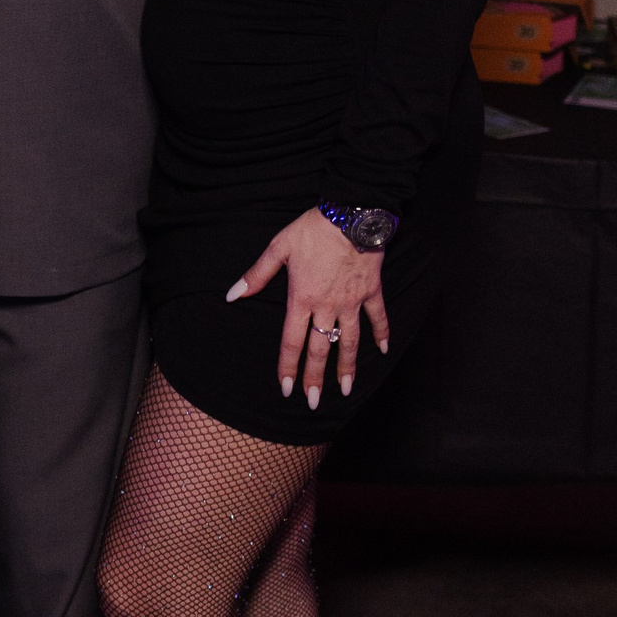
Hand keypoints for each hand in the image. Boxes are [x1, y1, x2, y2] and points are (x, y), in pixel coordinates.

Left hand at [226, 207, 390, 410]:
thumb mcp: (278, 247)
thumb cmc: (312, 229)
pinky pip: (378, 318)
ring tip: (347, 389)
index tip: (287, 389)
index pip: (291, 341)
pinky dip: (382, 334)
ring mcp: (352, 301)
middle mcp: (327, 306)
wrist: (351, 213)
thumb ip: (256, 275)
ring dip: (348, 366)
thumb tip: (232, 294)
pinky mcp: (371, 291)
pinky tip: (384, 351)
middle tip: (314, 403)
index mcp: (302, 298)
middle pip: (320, 348)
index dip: (288, 367)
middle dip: (316, 378)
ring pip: (349, 341)